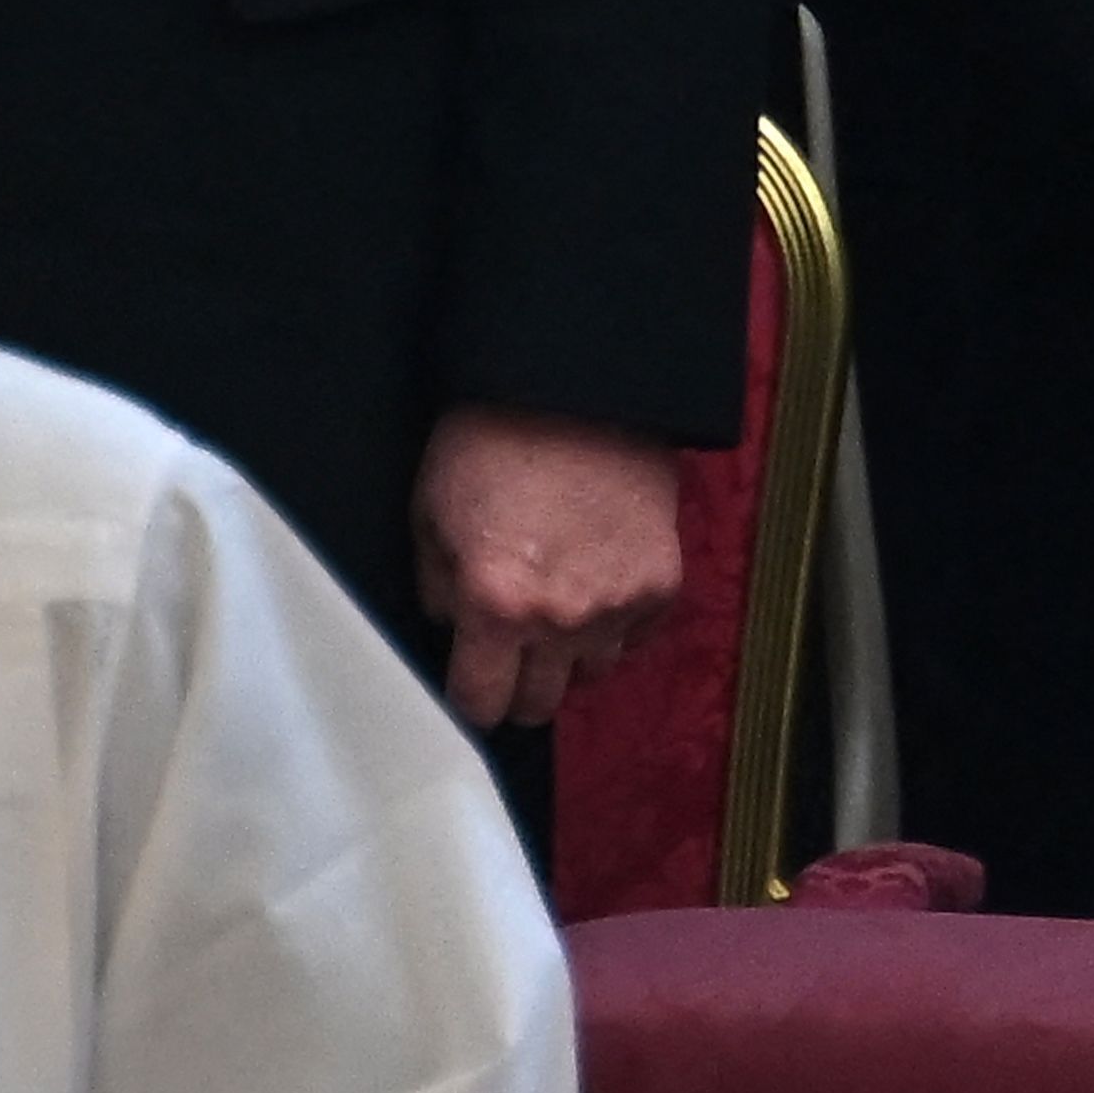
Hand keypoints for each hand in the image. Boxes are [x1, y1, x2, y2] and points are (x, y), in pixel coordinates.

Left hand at [418, 404, 686, 727]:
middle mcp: (561, 619)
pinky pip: (633, 636)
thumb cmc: (493, 443)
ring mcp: (619, 604)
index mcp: (496, 606)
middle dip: (515, 685)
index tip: (468, 681)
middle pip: (537, 704)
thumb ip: (438, 588)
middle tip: (508, 649)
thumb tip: (456, 626)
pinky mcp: (662, 582)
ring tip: (555, 612)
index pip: (480, 704)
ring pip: (589, 676)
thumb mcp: (431, 514)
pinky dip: (614, 623)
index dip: (467, 697)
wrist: (579, 388)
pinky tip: (595, 583)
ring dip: (567, 657)